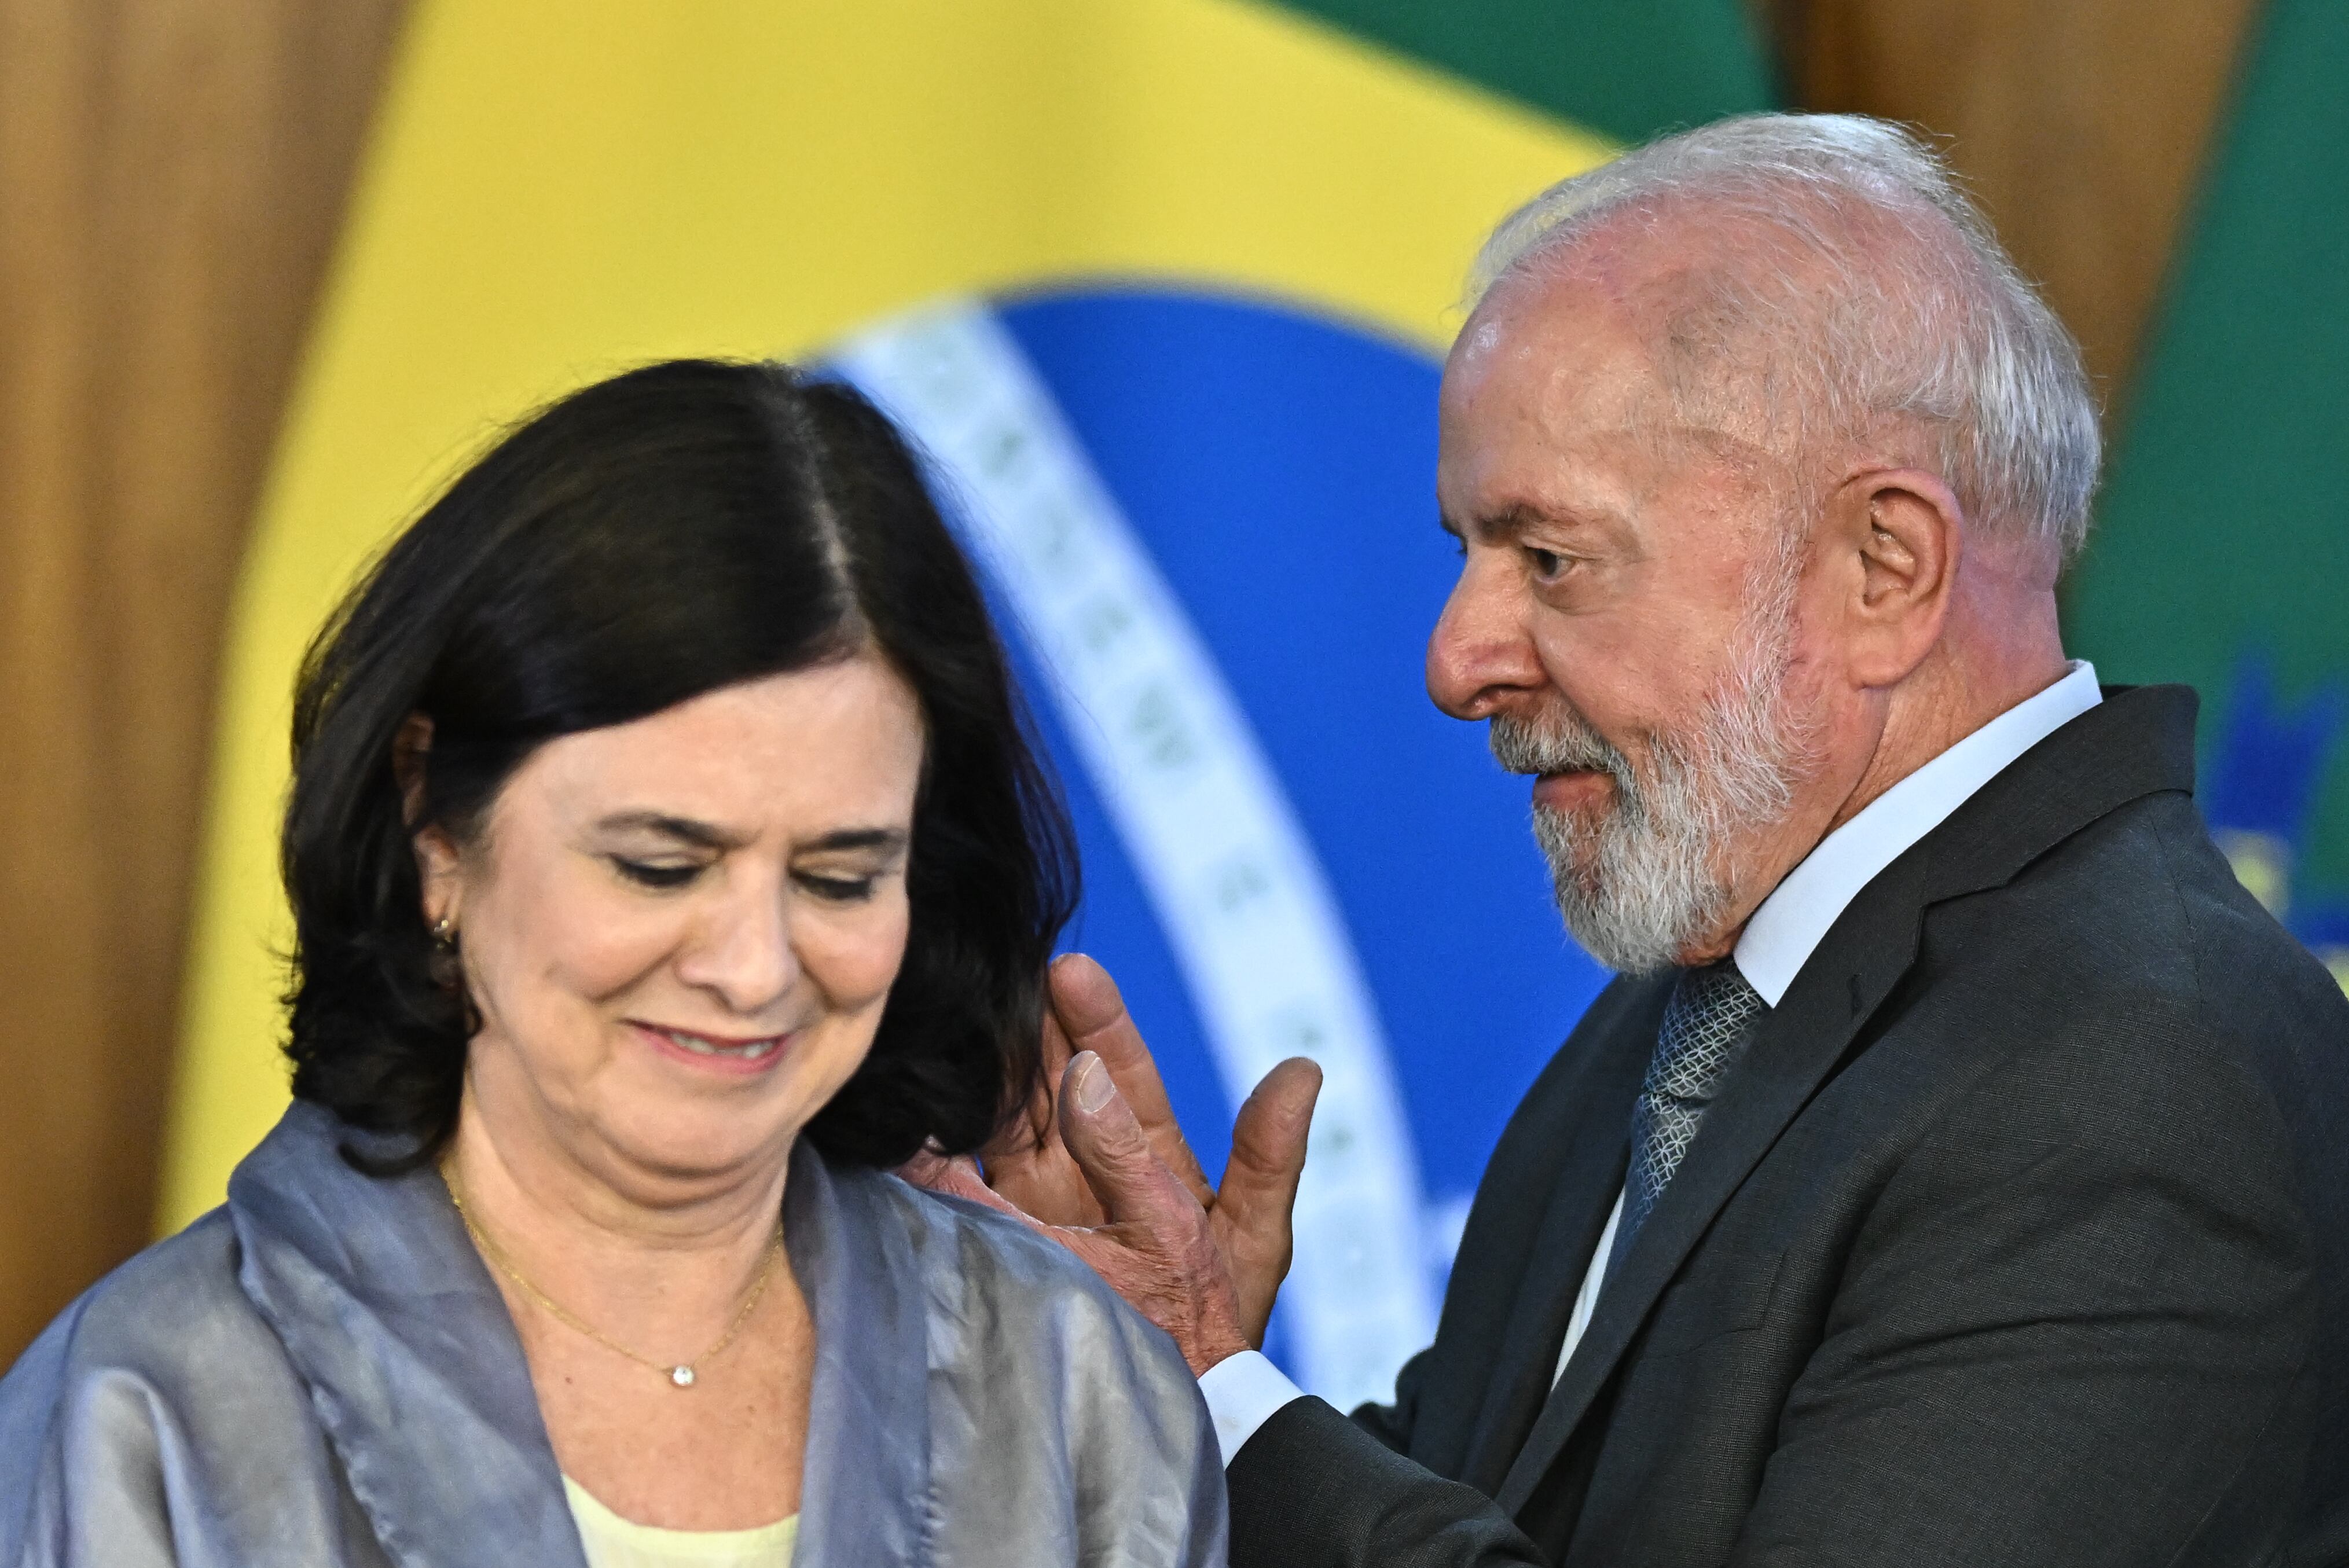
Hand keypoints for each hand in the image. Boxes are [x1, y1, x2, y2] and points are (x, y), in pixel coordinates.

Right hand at [904, 954, 1321, 1372]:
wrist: (1176, 1409)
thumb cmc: (1219, 1326)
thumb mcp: (1251, 1236)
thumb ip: (1268, 1155)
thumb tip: (1302, 1071)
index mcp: (1148, 1155)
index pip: (1120, 1070)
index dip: (1099, 1020)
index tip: (1073, 971)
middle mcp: (1085, 1166)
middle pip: (1051, 1077)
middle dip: (1032, 1021)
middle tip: (1004, 967)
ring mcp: (1038, 1200)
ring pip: (1001, 1117)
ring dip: (984, 1068)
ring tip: (962, 1016)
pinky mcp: (1002, 1239)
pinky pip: (961, 1187)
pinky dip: (935, 1152)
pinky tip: (916, 1112)